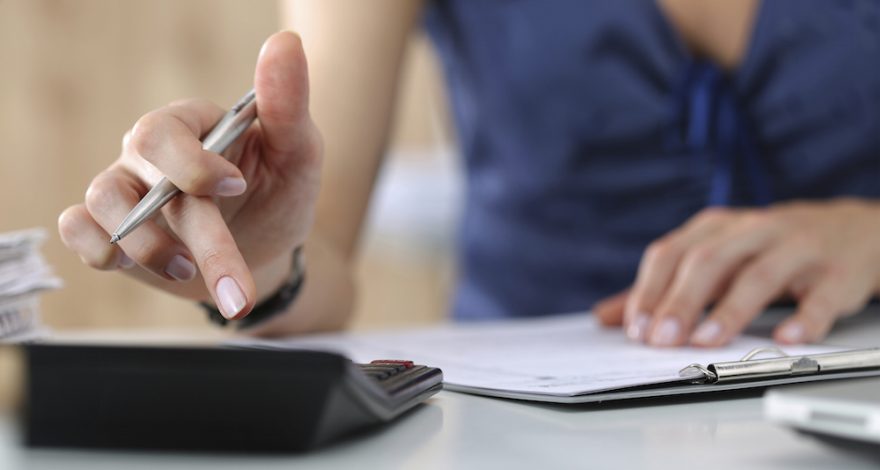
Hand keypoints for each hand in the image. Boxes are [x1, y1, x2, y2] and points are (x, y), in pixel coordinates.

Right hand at [58, 32, 321, 319]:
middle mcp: (151, 151)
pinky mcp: (110, 228)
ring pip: (103, 201)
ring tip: (187, 270)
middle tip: (234, 284)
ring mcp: (127, 187)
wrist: (265, 251)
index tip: (237, 189)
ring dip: (145, 246)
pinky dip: (96, 248)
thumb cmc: (279, 193)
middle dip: (192, 232)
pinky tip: (129, 265)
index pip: (166, 132)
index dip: (192, 165)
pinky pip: (77, 227)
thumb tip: (286, 43)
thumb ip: (288, 105)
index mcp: (193, 125)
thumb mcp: (298, 153)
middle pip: (142, 174)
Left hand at [595, 199, 879, 346]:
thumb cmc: (767, 248)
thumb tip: (606, 317)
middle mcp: (753, 231)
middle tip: (660, 341)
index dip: (649, 290)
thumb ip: (660, 287)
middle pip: (709, 263)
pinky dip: (804, 319)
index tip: (634, 328)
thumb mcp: (713, 256)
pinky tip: (786, 339)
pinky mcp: (836, 272)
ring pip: (759, 276)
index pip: (672, 254)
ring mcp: (797, 248)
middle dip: (680, 302)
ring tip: (706, 342)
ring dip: (729, 311)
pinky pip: (820, 296)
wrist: (853, 230)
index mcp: (716, 228)